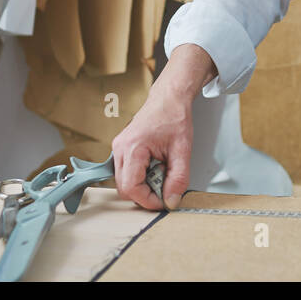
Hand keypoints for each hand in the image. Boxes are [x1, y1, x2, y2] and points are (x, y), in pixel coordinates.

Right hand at [111, 43, 214, 209]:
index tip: (165, 201)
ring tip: (162, 172)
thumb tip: (171, 200)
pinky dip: (141, 177)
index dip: (148, 200)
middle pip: (124, 188)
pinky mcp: (122, 150)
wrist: (169, 99)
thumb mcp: (182, 150)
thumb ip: (178, 178)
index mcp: (133, 148)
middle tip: (166, 189)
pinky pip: (126, 172)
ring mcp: (118, 149)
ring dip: (143, 186)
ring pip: (124, 182)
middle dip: (145, 194)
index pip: (131, 187)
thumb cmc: (174, 117)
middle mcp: (120, 149)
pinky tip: (155, 167)